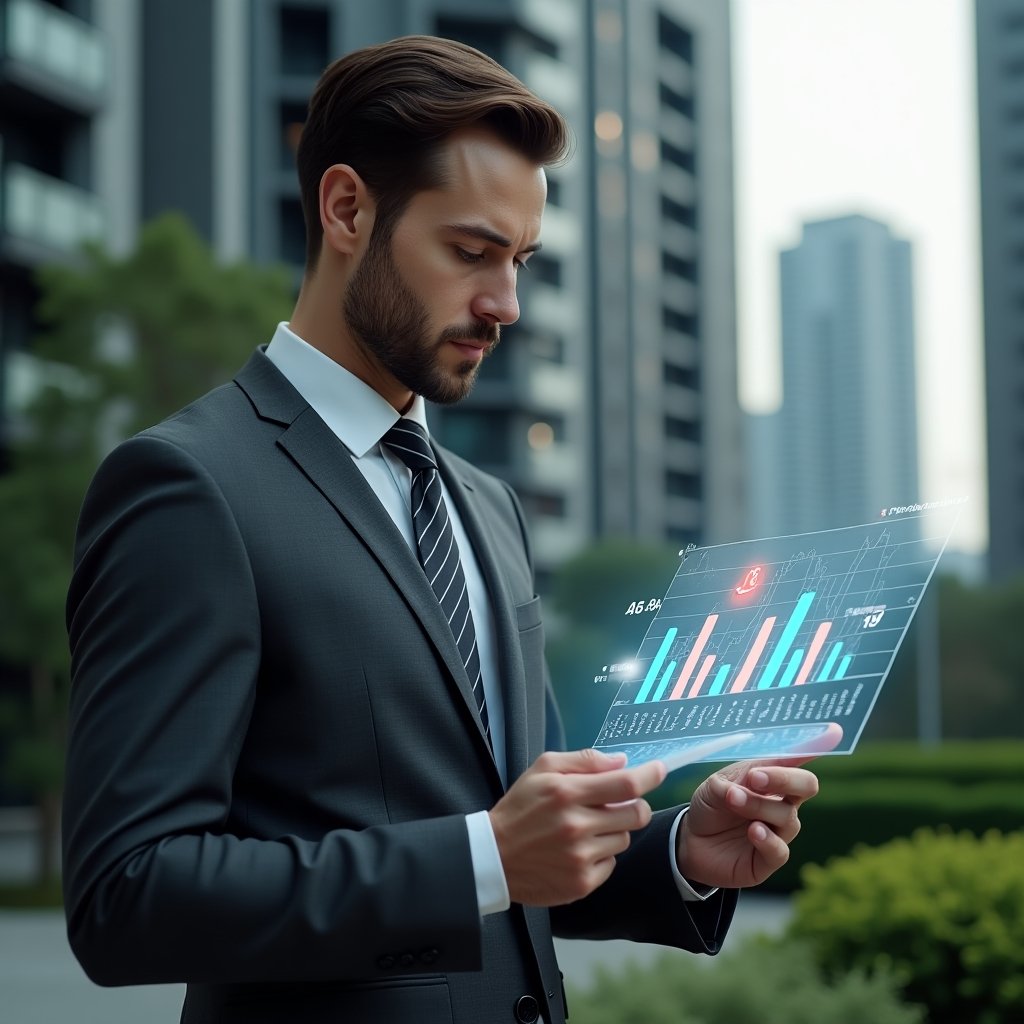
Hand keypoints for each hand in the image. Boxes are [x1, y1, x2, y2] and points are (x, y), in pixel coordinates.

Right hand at [489, 748, 665, 906]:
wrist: (493, 856)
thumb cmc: (520, 807)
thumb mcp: (543, 769)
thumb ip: (584, 761)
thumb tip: (622, 762)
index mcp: (568, 794)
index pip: (625, 784)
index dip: (649, 776)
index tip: (660, 770)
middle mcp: (577, 827)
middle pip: (636, 814)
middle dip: (634, 805)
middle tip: (618, 803)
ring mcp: (581, 858)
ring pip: (625, 839)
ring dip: (614, 831)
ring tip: (586, 827)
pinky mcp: (582, 883)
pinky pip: (611, 863)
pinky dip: (601, 854)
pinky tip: (578, 849)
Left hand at [675, 723, 842, 888]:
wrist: (690, 841)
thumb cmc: (710, 806)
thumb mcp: (716, 785)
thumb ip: (736, 779)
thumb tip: (753, 778)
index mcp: (772, 779)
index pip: (797, 761)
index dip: (814, 747)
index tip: (832, 733)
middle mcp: (782, 804)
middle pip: (806, 786)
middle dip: (786, 778)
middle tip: (755, 777)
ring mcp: (778, 832)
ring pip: (787, 816)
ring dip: (758, 805)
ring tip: (732, 799)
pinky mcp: (768, 859)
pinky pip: (780, 850)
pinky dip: (768, 839)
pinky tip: (753, 831)